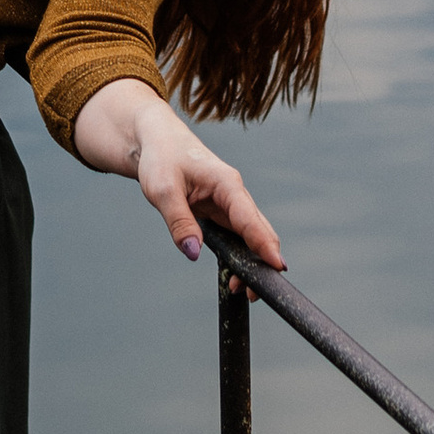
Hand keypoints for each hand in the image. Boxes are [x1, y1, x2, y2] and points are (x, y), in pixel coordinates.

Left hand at [69, 81, 284, 274]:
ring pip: (249, 237)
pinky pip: (236, 237)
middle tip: (253, 293)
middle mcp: (233, 194)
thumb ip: (179, 221)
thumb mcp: (162, 189)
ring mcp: (229, 204)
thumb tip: (193, 253)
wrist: (155, 140)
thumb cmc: (161, 157)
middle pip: (258, 231)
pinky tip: (235, 275)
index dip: (264, 244)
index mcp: (226, 183)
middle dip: (261, 262)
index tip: (278, 267)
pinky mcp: (220, 213)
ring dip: (249, 262)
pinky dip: (238, 256)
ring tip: (240, 290)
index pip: (250, 217)